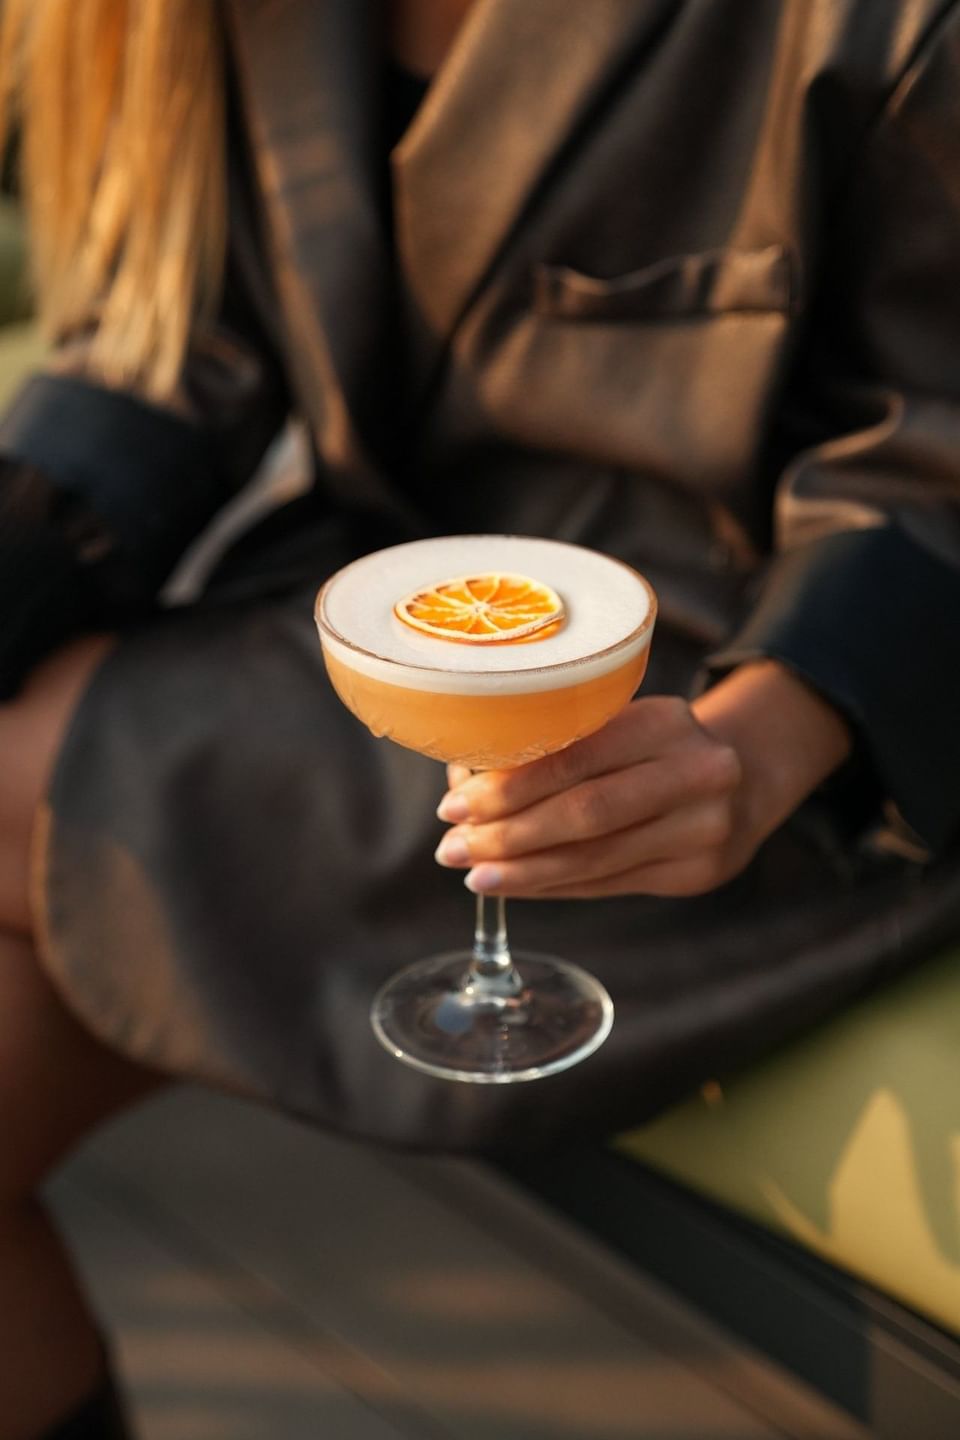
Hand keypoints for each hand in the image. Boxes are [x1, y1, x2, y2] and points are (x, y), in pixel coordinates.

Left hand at [434, 661, 851, 899]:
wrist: (745, 780)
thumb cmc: (655, 747)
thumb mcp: (622, 724)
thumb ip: (559, 747)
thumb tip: (462, 785)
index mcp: (665, 721)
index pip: (575, 758)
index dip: (509, 787)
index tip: (455, 806)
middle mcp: (695, 773)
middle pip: (584, 814)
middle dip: (508, 836)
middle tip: (453, 849)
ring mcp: (703, 828)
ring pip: (595, 859)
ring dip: (525, 872)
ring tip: (476, 876)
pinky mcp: (697, 873)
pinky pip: (609, 884)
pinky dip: (555, 887)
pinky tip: (518, 886)